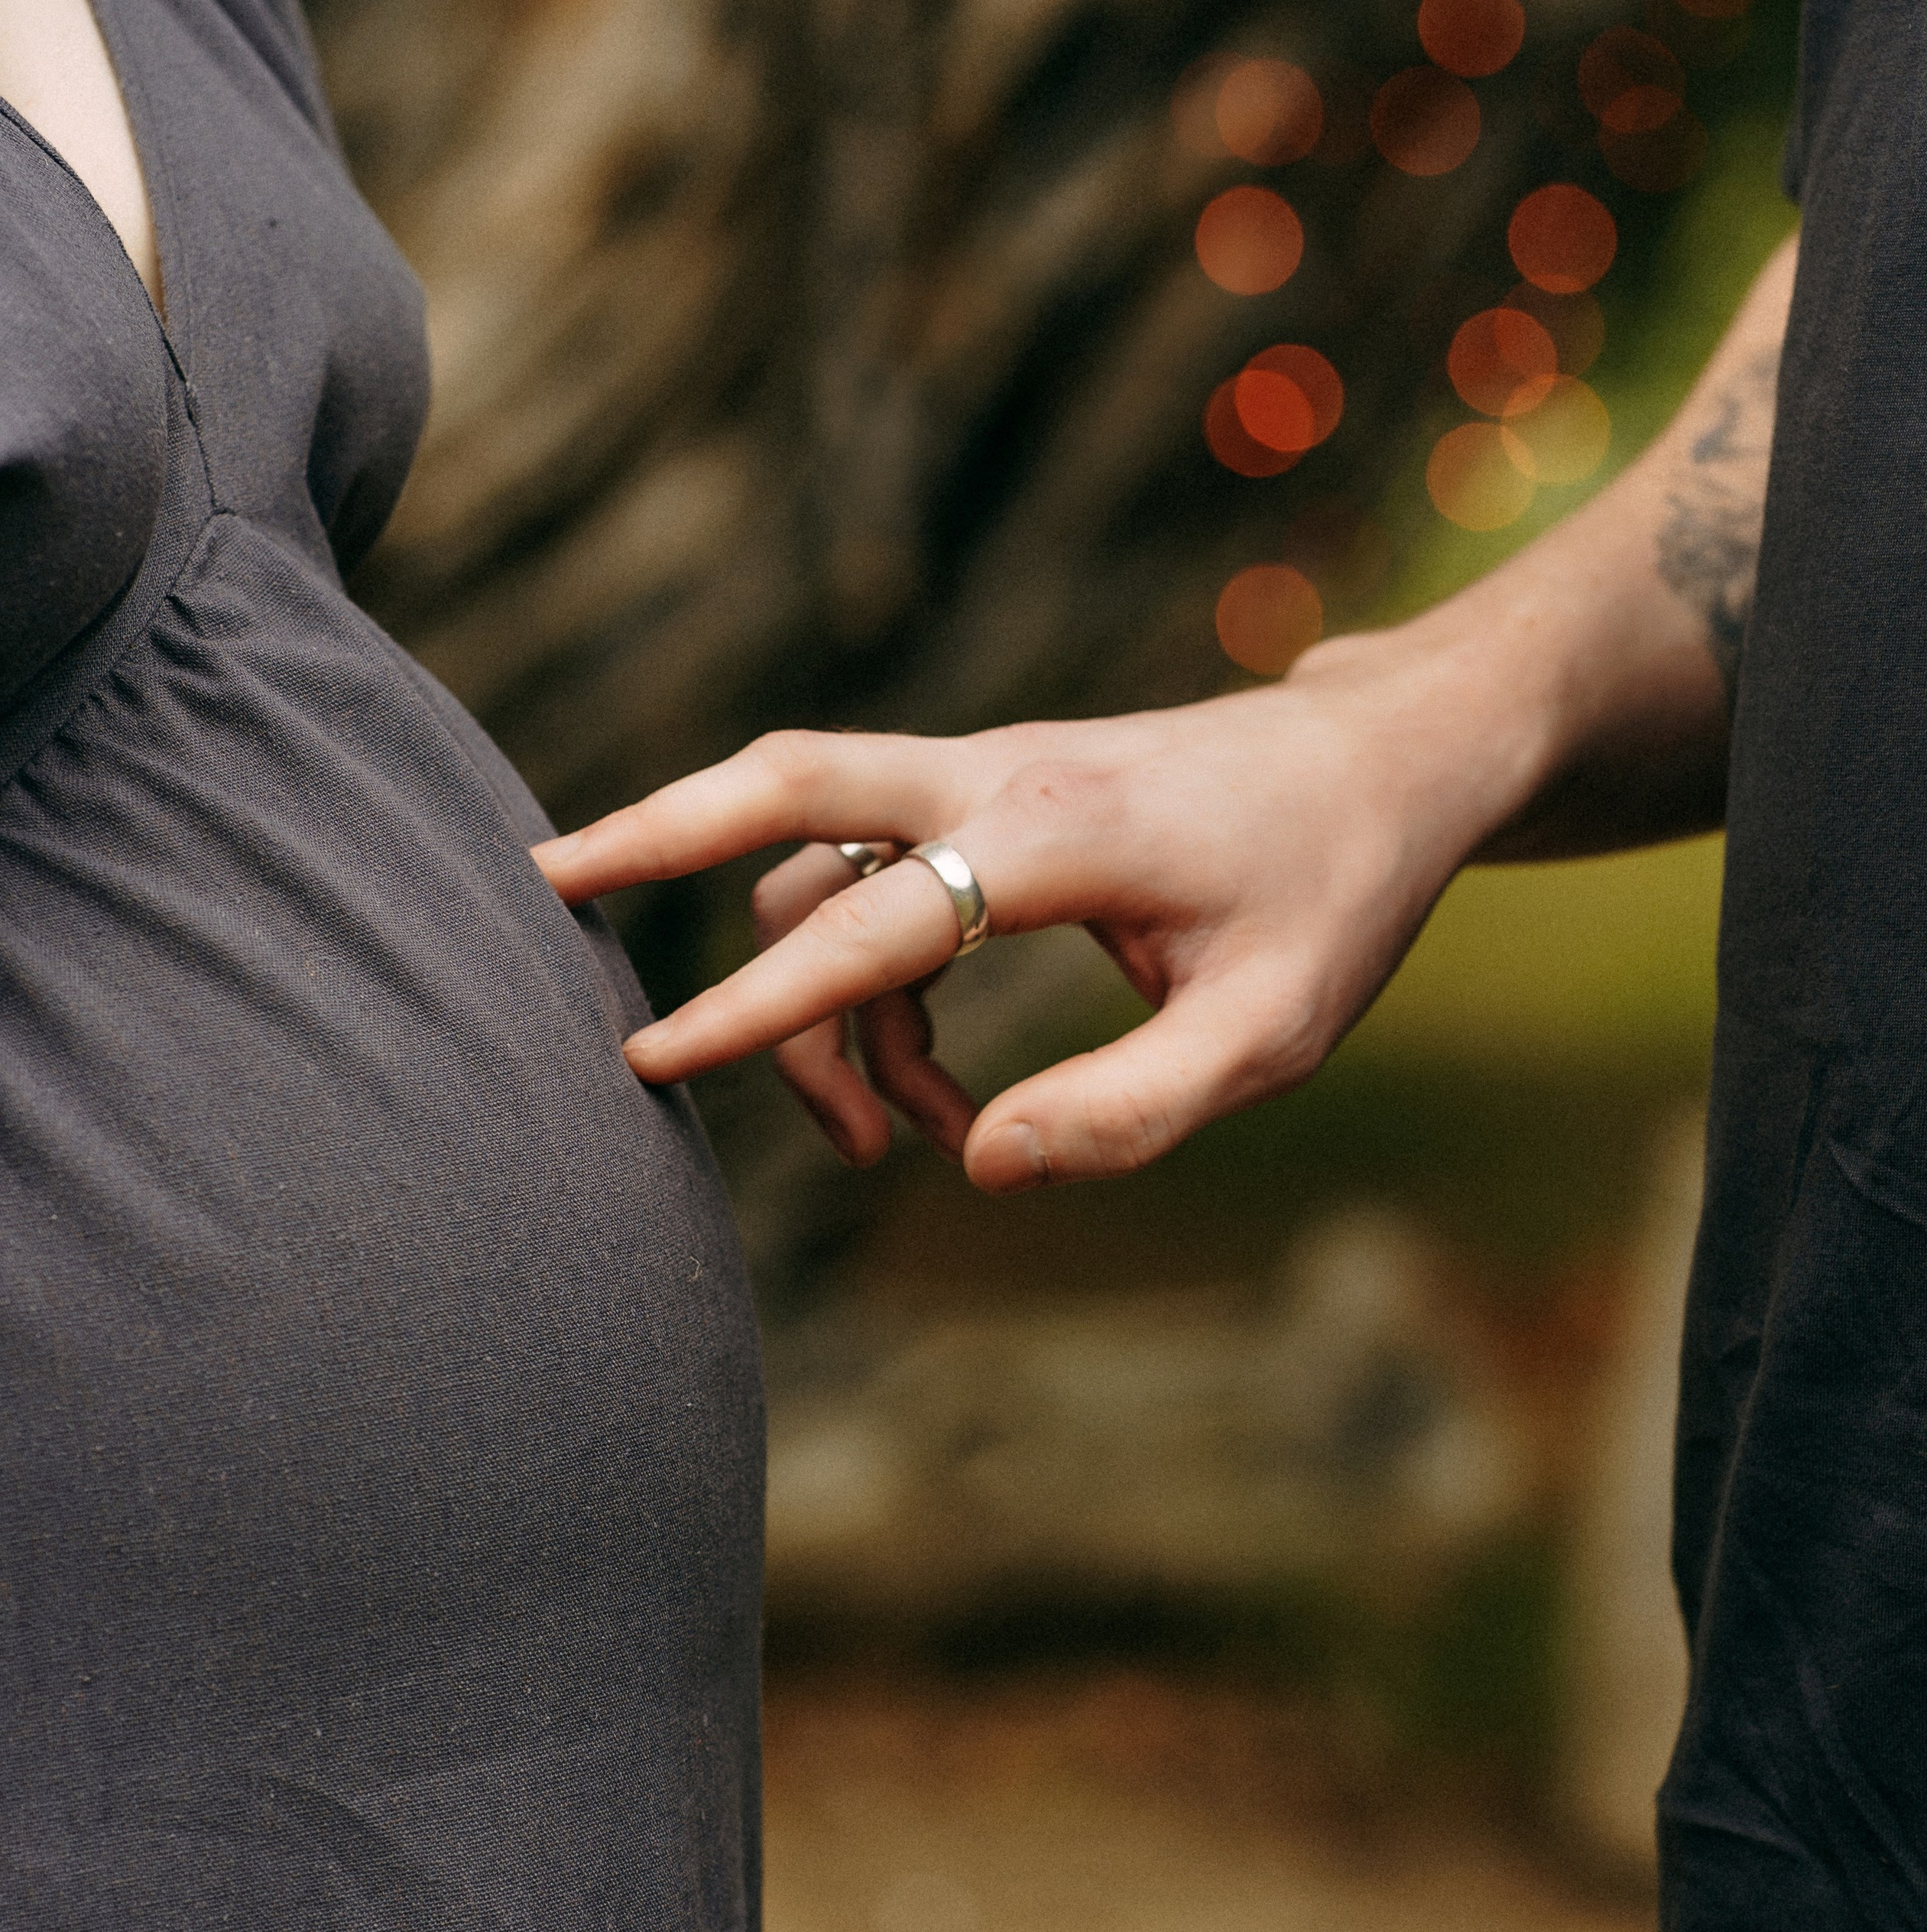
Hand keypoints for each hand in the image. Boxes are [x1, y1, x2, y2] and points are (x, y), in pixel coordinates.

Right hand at [532, 621, 1541, 1191]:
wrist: (1386, 763)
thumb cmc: (1337, 898)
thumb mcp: (1273, 1034)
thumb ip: (1132, 1112)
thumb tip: (979, 1168)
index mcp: (1058, 831)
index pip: (873, 921)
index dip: (760, 1009)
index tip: (647, 1063)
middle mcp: (997, 778)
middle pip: (783, 781)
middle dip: (652, 834)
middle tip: (534, 886)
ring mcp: (987, 775)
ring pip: (820, 858)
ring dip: (814, 999)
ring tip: (890, 1138)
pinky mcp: (992, 796)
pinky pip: (874, 876)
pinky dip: (866, 985)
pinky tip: (933, 1091)